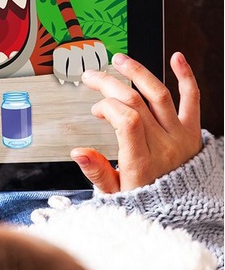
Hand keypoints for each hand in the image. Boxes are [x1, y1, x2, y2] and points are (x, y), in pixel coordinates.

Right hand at [70, 52, 201, 192]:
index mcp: (142, 162)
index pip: (127, 120)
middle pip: (136, 102)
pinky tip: (176, 58)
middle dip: (110, 84)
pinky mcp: (192, 130)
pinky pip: (192, 99)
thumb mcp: (114, 193)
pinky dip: (185, 76)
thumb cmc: (146, 200)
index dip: (107, 106)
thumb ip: (96, 171)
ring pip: (160, 95)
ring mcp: (180, 136)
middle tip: (92, 77)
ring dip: (138, 73)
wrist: (182, 211)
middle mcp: (163, 145)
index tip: (96, 109)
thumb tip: (78, 153)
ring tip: (120, 61)